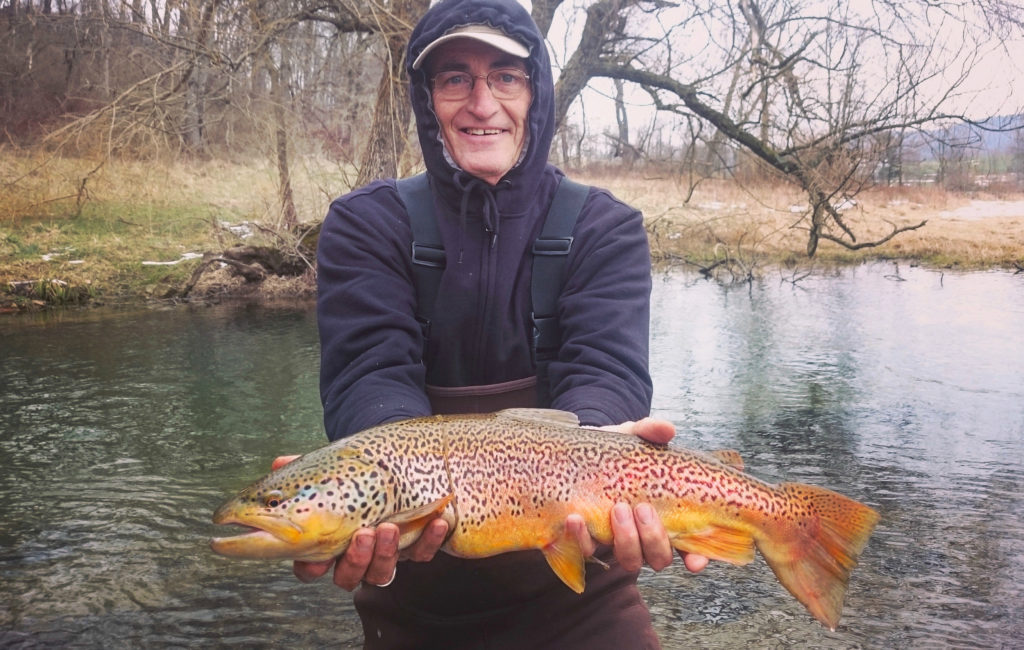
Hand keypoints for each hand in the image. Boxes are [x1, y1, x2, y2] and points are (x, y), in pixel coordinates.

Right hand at [270, 455, 449, 589]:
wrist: (392, 464)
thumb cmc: (351, 474)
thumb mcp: (327, 469)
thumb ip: (302, 468)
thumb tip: (279, 463)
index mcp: (326, 543)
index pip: (310, 568)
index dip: (312, 567)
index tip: (317, 559)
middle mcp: (355, 556)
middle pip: (349, 576)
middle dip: (356, 559)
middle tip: (364, 533)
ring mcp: (385, 554)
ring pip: (382, 573)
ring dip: (387, 553)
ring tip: (391, 527)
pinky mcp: (414, 546)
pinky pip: (422, 553)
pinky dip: (431, 539)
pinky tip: (437, 521)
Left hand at [578, 419, 709, 573]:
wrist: (575, 453)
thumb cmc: (614, 451)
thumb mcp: (631, 436)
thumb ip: (649, 431)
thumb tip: (667, 429)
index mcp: (665, 516)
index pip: (689, 547)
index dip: (696, 559)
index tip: (694, 561)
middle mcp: (644, 536)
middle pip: (659, 558)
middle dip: (654, 538)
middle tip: (642, 508)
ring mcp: (617, 541)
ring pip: (630, 560)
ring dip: (626, 540)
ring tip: (617, 509)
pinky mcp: (588, 540)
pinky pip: (587, 550)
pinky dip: (581, 538)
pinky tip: (575, 518)